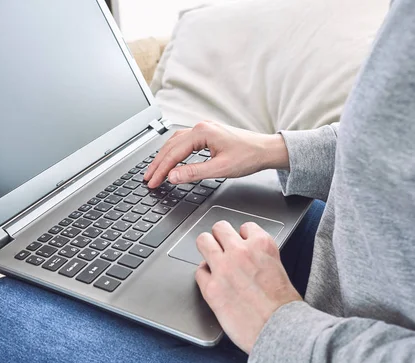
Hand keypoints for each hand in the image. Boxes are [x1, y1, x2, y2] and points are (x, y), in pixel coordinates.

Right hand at [144, 121, 288, 188]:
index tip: (153, 182)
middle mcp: (201, 127)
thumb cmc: (249, 156)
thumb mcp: (220, 169)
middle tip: (148, 178)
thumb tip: (172, 176)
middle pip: (171, 146)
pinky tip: (171, 160)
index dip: (161, 169)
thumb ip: (194, 173)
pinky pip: (184, 142)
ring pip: (175, 142)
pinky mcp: (207, 135)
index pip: (174, 153)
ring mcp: (204, 130)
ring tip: (155, 170)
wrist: (266, 150)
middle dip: (157, 163)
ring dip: (164, 157)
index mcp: (202, 132)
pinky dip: (174, 152)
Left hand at [195, 221, 301, 353]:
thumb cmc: (285, 308)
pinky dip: (204, 275)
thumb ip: (262, 257)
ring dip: (207, 248)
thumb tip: (250, 258)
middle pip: (220, 228)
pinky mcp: (211, 288)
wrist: (280, 331)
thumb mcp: (279, 269)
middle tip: (221, 247)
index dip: (243, 237)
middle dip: (220, 237)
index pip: (246, 227)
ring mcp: (223, 268)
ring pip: (203, 241)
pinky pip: (199, 271)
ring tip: (210, 257)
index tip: (242, 244)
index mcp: (262, 245)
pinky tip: (212, 281)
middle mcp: (241, 252)